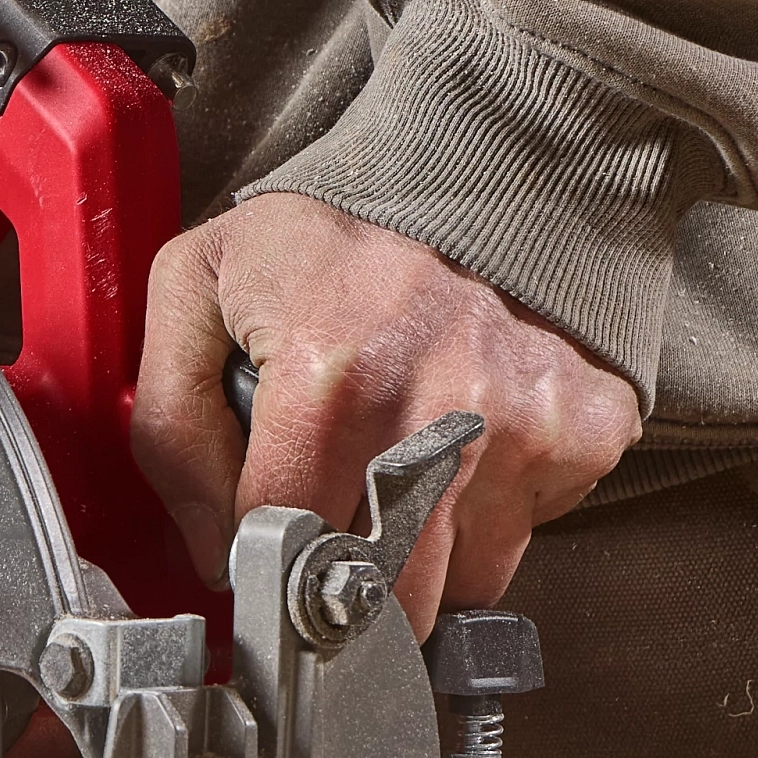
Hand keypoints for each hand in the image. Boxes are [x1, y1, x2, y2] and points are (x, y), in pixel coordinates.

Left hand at [132, 194, 641, 635]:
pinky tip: (463, 437)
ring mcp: (525, 423)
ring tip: (401, 457)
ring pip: (461, 579)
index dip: (259, 544)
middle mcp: (439, 406)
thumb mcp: (196, 289)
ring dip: (425, 544)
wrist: (471, 164)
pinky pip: (530, 530)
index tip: (262, 524)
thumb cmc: (327, 234)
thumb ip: (171, 428)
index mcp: (330, 374)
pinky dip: (492, 504)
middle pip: (380, 593)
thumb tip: (213, 550)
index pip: (282, 544)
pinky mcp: (586, 428)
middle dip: (344, 570)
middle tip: (332, 506)